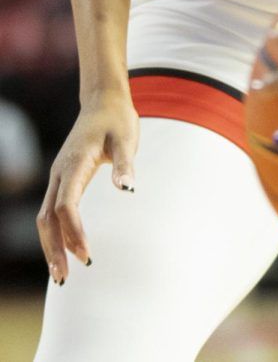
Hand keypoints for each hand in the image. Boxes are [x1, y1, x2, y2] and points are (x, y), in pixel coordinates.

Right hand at [38, 89, 138, 284]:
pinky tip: (65, 250)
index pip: (67, 206)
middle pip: (47, 219)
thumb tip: (127, 191)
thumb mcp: (127, 138)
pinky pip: (52, 211)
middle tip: (64, 279)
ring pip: (45, 217)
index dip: (74, 233)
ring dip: (51, 246)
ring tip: (61, 275)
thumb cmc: (118, 120)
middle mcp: (60, 173)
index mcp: (74, 164)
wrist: (103, 102)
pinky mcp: (62, 178)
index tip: (87, 256)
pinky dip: (55, 233)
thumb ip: (126, 164)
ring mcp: (58, 176)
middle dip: (53, 250)